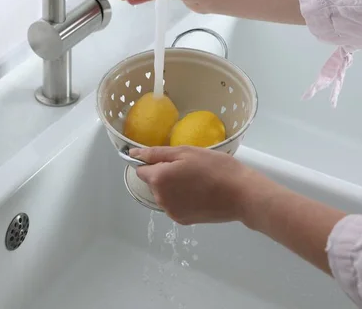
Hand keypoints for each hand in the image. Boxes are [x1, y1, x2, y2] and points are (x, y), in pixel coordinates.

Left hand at [130, 145, 269, 224]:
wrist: (241, 194)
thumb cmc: (215, 167)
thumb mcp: (186, 152)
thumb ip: (156, 153)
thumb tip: (133, 153)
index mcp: (159, 179)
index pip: (141, 169)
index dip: (153, 161)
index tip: (170, 158)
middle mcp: (160, 199)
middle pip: (154, 182)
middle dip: (165, 173)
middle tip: (189, 166)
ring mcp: (171, 212)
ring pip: (164, 194)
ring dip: (173, 186)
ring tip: (197, 179)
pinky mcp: (183, 221)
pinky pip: (174, 204)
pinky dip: (182, 198)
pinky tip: (199, 192)